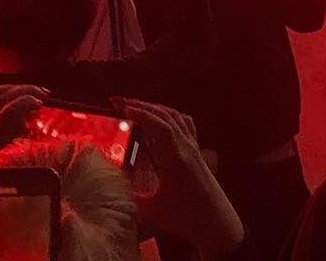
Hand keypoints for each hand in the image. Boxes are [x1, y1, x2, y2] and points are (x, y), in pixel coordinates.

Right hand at [115, 98, 242, 256]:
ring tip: (138, 107)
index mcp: (176, 158)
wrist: (215, 222)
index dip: (142, 113)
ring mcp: (195, 148)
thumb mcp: (151, 210)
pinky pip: (186, 124)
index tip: (123, 107)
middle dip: (144, 106)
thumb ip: (130, 196)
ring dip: (158, 109)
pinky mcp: (198, 152)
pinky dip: (171, 116)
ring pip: (178, 118)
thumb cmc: (184, 217)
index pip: (160, 126)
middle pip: (167, 117)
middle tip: (122, 102)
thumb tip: (110, 185)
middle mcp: (188, 147)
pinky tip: (162, 119)